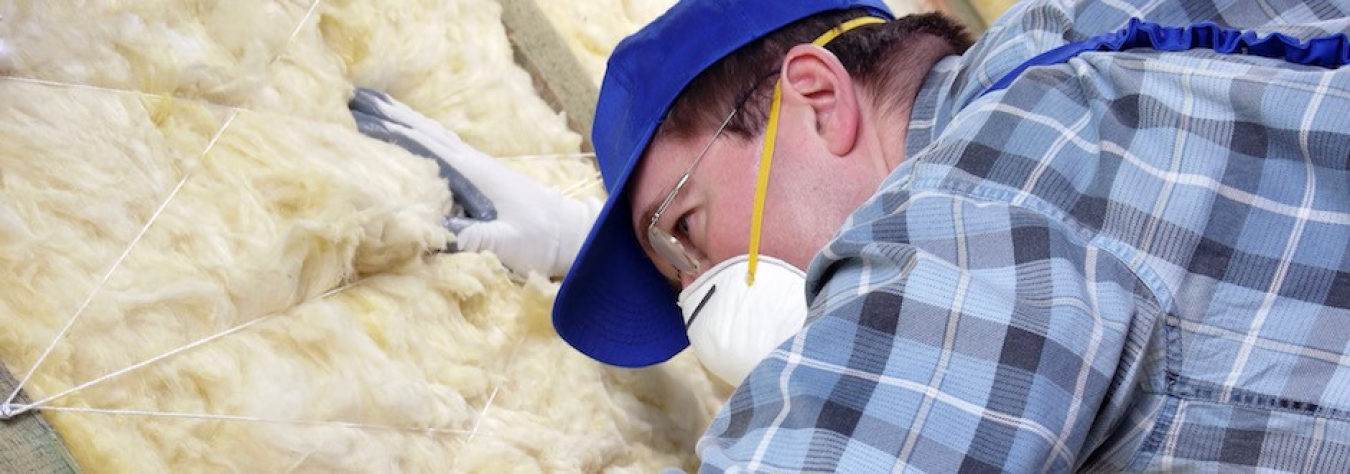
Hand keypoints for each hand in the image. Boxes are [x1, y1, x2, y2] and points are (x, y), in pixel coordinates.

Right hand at [348, 88, 598, 277]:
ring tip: (375, 102)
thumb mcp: (506, 245)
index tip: (356, 115)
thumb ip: (472, 239)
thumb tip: (432, 233)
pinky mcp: (482, 174)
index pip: (422, 145)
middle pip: (423, 130)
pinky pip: (443, 145)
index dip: (388, 130)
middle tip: (352, 95)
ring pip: (433, 134)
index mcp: (472, 174)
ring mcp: (478, 165)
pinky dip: (422, 132)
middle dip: (388, 114)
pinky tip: (414, 130)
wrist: (570, 233)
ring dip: (403, 118)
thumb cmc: (540, 241)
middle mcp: (473, 162)